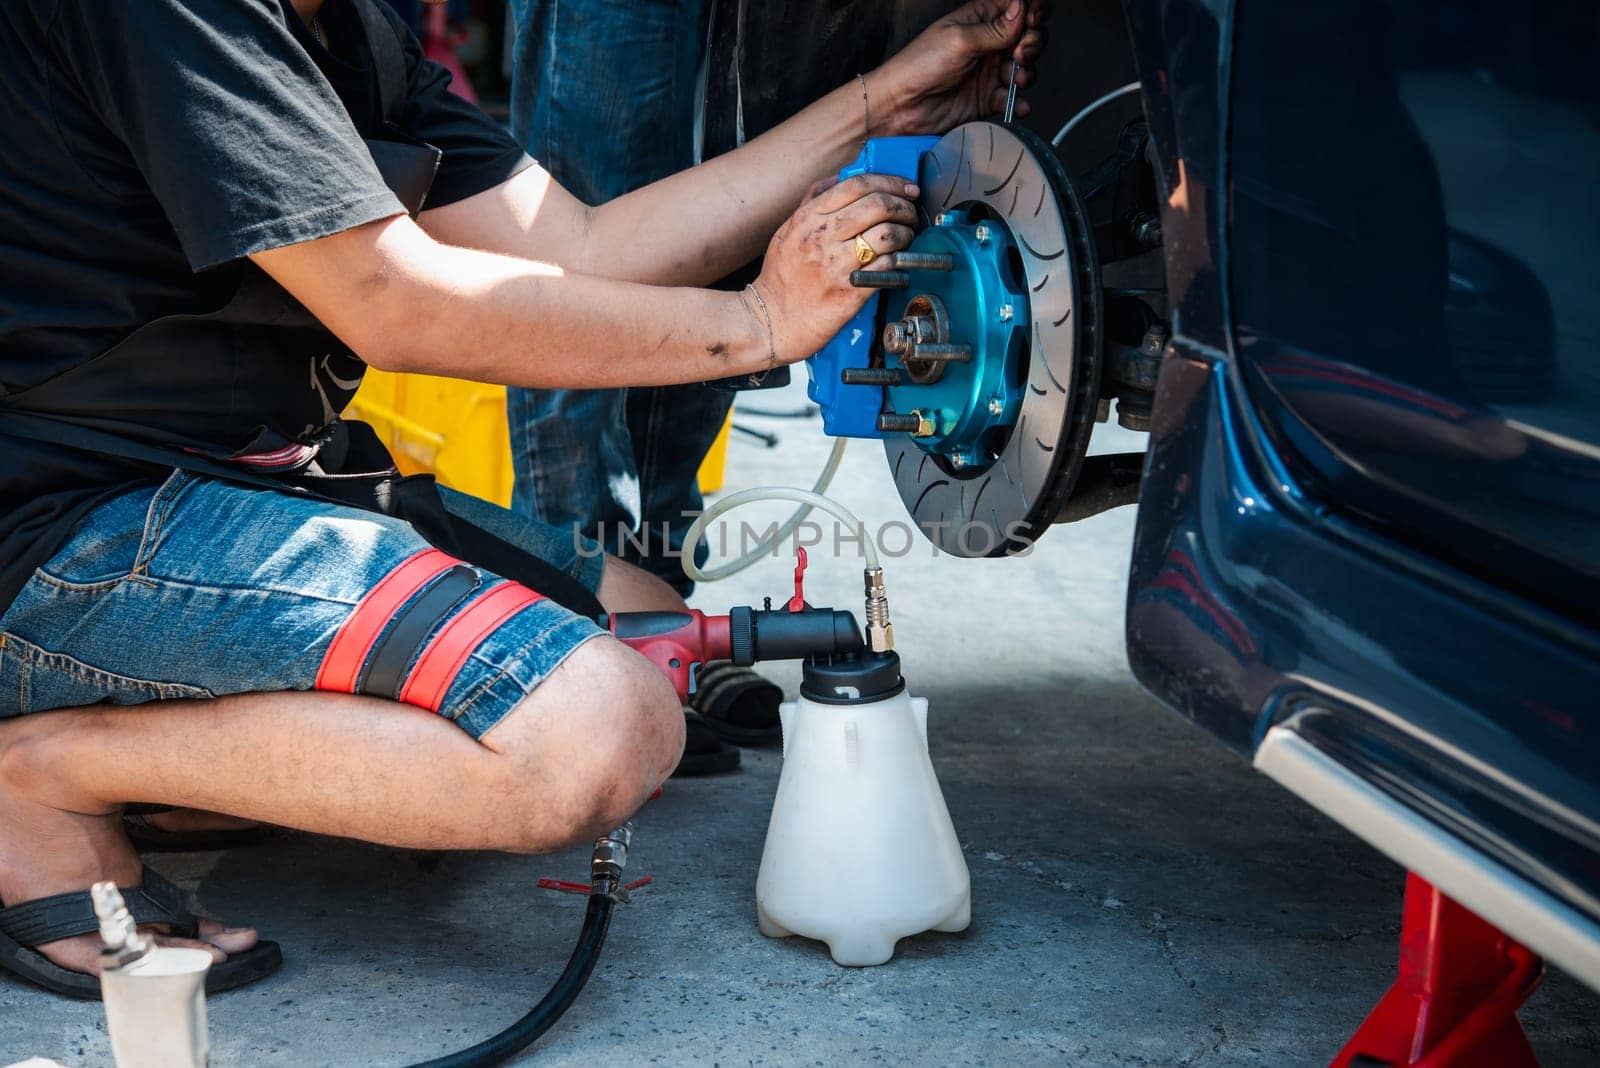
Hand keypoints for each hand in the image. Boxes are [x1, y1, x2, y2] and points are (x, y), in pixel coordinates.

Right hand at [751, 174, 919, 363]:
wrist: (771, 322)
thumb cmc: (780, 279)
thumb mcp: (786, 233)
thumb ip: (811, 203)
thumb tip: (836, 179)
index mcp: (808, 218)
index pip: (856, 184)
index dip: (889, 181)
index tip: (906, 187)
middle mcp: (822, 236)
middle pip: (877, 204)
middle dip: (904, 205)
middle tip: (911, 212)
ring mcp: (837, 264)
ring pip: (888, 233)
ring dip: (906, 232)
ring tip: (907, 236)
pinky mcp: (851, 290)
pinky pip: (888, 265)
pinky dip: (900, 259)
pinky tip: (899, 260)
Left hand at [869, 0, 1049, 134]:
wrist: (902, 107)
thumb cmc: (919, 66)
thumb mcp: (960, 39)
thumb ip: (995, 29)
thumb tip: (1021, 11)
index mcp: (979, 20)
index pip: (1016, 8)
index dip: (1030, 11)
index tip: (1033, 19)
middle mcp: (987, 44)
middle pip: (1027, 37)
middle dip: (1032, 42)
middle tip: (1020, 52)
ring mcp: (988, 72)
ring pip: (1024, 68)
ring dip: (1027, 72)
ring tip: (1015, 78)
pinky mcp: (987, 99)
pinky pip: (1012, 99)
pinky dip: (1019, 102)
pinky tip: (1016, 103)